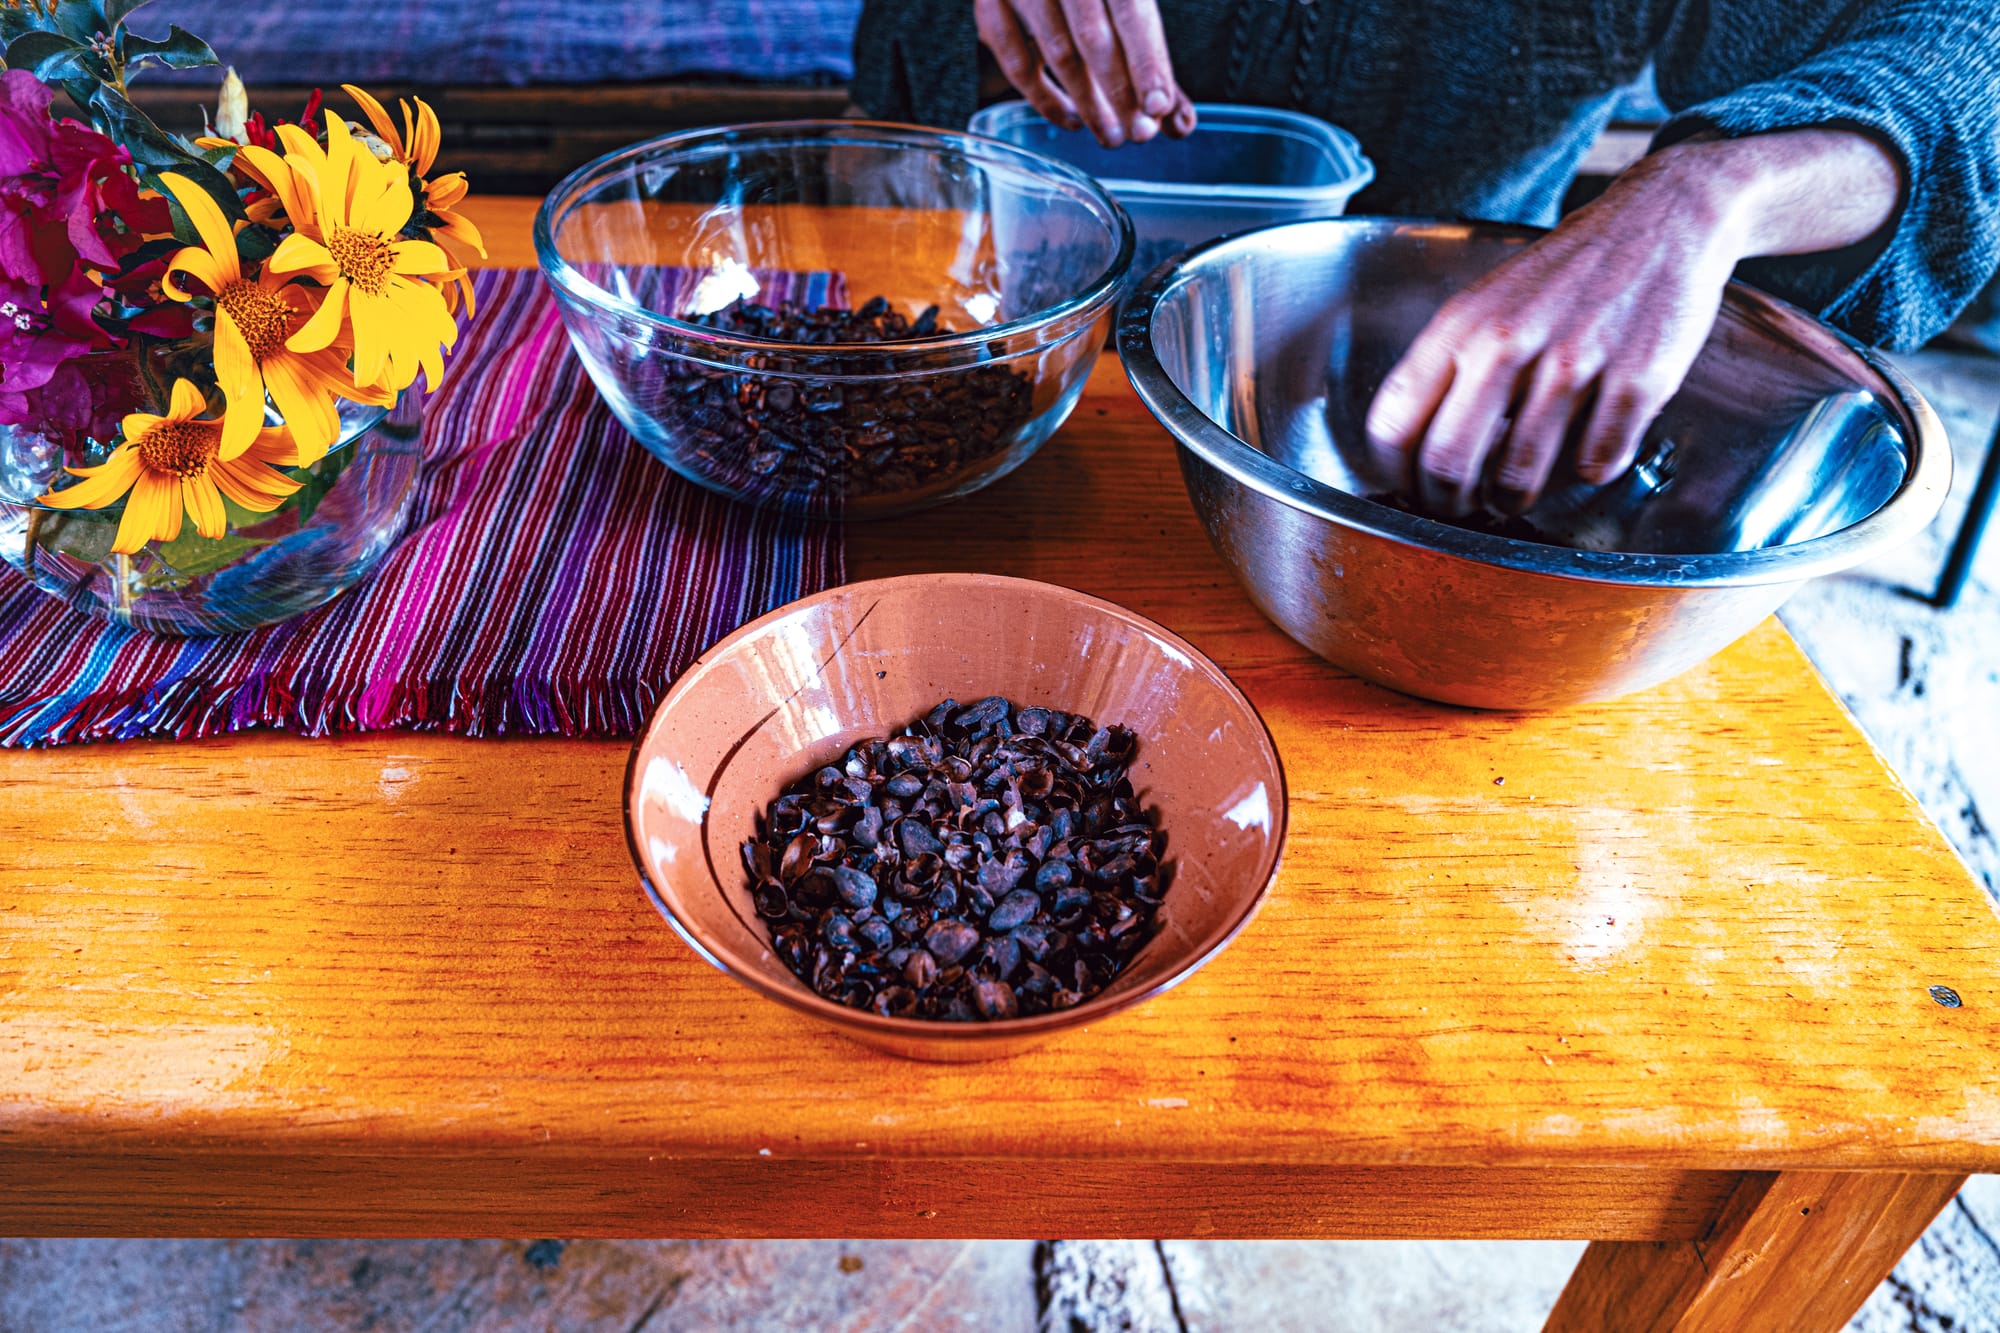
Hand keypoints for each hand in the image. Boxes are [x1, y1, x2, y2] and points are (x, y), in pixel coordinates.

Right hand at [975, 0, 1197, 147]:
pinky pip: (1017, 62)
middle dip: (1119, 92)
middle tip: (1139, 134)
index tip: (1159, 107)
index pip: (1132, 15)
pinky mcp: (990, 4)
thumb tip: (1180, 123)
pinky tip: (1072, 119)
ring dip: (1088, 103)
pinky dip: (1045, 99)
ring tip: (1111, 136)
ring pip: (1058, 53)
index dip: (1147, 63)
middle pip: (1093, 37)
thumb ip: (1153, 62)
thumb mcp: (1129, 6)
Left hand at [1363, 131, 1903, 516]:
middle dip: (1446, 504)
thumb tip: (1416, 446)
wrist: (1661, 219)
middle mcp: (1509, 343)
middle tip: (1459, 509)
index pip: (1393, 424)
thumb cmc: (1566, 274)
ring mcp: (1575, 362)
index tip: (1407, 487)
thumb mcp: (1487, 303)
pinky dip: (1590, 470)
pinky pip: (1596, 462)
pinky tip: (1589, 450)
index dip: (1392, 473)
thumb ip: (1450, 366)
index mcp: (1461, 325)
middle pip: (1447, 463)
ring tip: (1514, 494)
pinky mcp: (1637, 379)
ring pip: (1517, 477)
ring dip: (1511, 501)